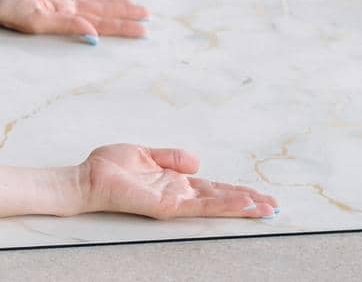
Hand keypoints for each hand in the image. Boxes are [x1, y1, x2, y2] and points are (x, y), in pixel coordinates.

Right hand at [0, 0, 148, 42]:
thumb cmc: (2, 8)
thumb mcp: (35, 20)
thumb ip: (65, 25)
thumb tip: (94, 36)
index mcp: (64, 18)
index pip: (101, 23)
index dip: (123, 26)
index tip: (144, 31)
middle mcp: (62, 9)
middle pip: (101, 12)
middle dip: (124, 15)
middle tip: (147, 17)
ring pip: (90, 1)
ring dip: (111, 4)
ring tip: (131, 7)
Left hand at [79, 144, 279, 219]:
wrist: (87, 178)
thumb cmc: (110, 167)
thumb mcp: (145, 153)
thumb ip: (172, 156)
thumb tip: (198, 161)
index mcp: (174, 182)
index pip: (211, 188)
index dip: (234, 191)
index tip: (258, 194)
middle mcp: (177, 194)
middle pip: (219, 199)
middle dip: (246, 202)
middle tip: (273, 206)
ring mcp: (173, 202)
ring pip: (214, 205)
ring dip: (240, 206)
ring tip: (265, 207)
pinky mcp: (166, 206)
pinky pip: (198, 206)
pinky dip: (221, 205)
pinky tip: (238, 204)